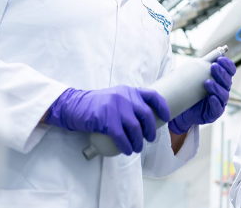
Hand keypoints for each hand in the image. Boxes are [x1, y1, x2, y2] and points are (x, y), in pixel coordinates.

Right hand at [44, 86, 169, 155]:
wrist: (74, 106)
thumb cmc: (96, 105)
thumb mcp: (115, 97)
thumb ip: (128, 102)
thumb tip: (145, 119)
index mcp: (129, 90)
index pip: (152, 95)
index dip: (162, 107)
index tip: (167, 117)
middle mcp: (124, 96)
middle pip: (146, 115)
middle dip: (151, 130)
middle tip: (149, 139)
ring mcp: (115, 107)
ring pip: (135, 128)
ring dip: (138, 142)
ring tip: (137, 148)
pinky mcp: (106, 120)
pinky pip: (121, 136)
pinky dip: (126, 146)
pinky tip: (127, 151)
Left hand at [168, 56, 235, 134]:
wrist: (182, 108)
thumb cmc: (190, 90)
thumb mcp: (196, 75)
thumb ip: (205, 65)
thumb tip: (215, 51)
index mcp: (221, 80)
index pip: (230, 71)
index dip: (227, 64)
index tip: (220, 58)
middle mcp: (223, 90)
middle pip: (228, 81)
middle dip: (221, 73)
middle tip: (213, 66)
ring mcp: (220, 102)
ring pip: (224, 94)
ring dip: (217, 87)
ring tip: (207, 82)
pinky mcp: (214, 113)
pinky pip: (218, 108)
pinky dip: (215, 102)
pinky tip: (211, 97)